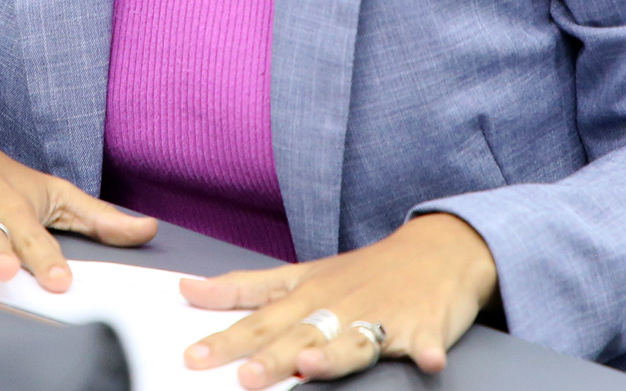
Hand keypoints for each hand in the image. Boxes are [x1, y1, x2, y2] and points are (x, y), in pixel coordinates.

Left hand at [180, 213, 497, 385]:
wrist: (437, 249)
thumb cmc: (362, 271)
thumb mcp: (301, 274)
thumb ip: (246, 287)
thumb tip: (189, 289)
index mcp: (308, 294)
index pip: (260, 318)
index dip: (227, 338)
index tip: (194, 356)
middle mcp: (339, 306)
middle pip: (300, 335)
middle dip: (272, 356)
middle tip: (245, 377)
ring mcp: (381, 316)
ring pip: (353, 341)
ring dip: (333, 356)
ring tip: (311, 365)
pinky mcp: (423, 327)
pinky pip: (425, 342)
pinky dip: (429, 351)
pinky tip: (430, 361)